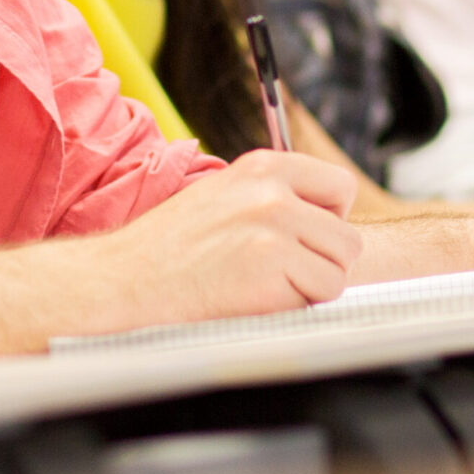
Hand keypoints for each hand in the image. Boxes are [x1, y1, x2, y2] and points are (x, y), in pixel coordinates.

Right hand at [95, 150, 362, 324]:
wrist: (126, 279)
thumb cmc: (170, 249)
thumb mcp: (223, 196)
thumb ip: (274, 197)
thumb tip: (327, 221)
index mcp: (263, 166)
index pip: (339, 185)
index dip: (331, 219)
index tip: (307, 238)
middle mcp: (273, 191)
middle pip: (347, 237)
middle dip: (322, 262)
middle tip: (280, 272)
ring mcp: (274, 226)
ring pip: (338, 270)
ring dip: (310, 288)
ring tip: (262, 284)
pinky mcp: (272, 265)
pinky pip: (319, 297)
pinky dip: (296, 307)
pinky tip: (255, 299)